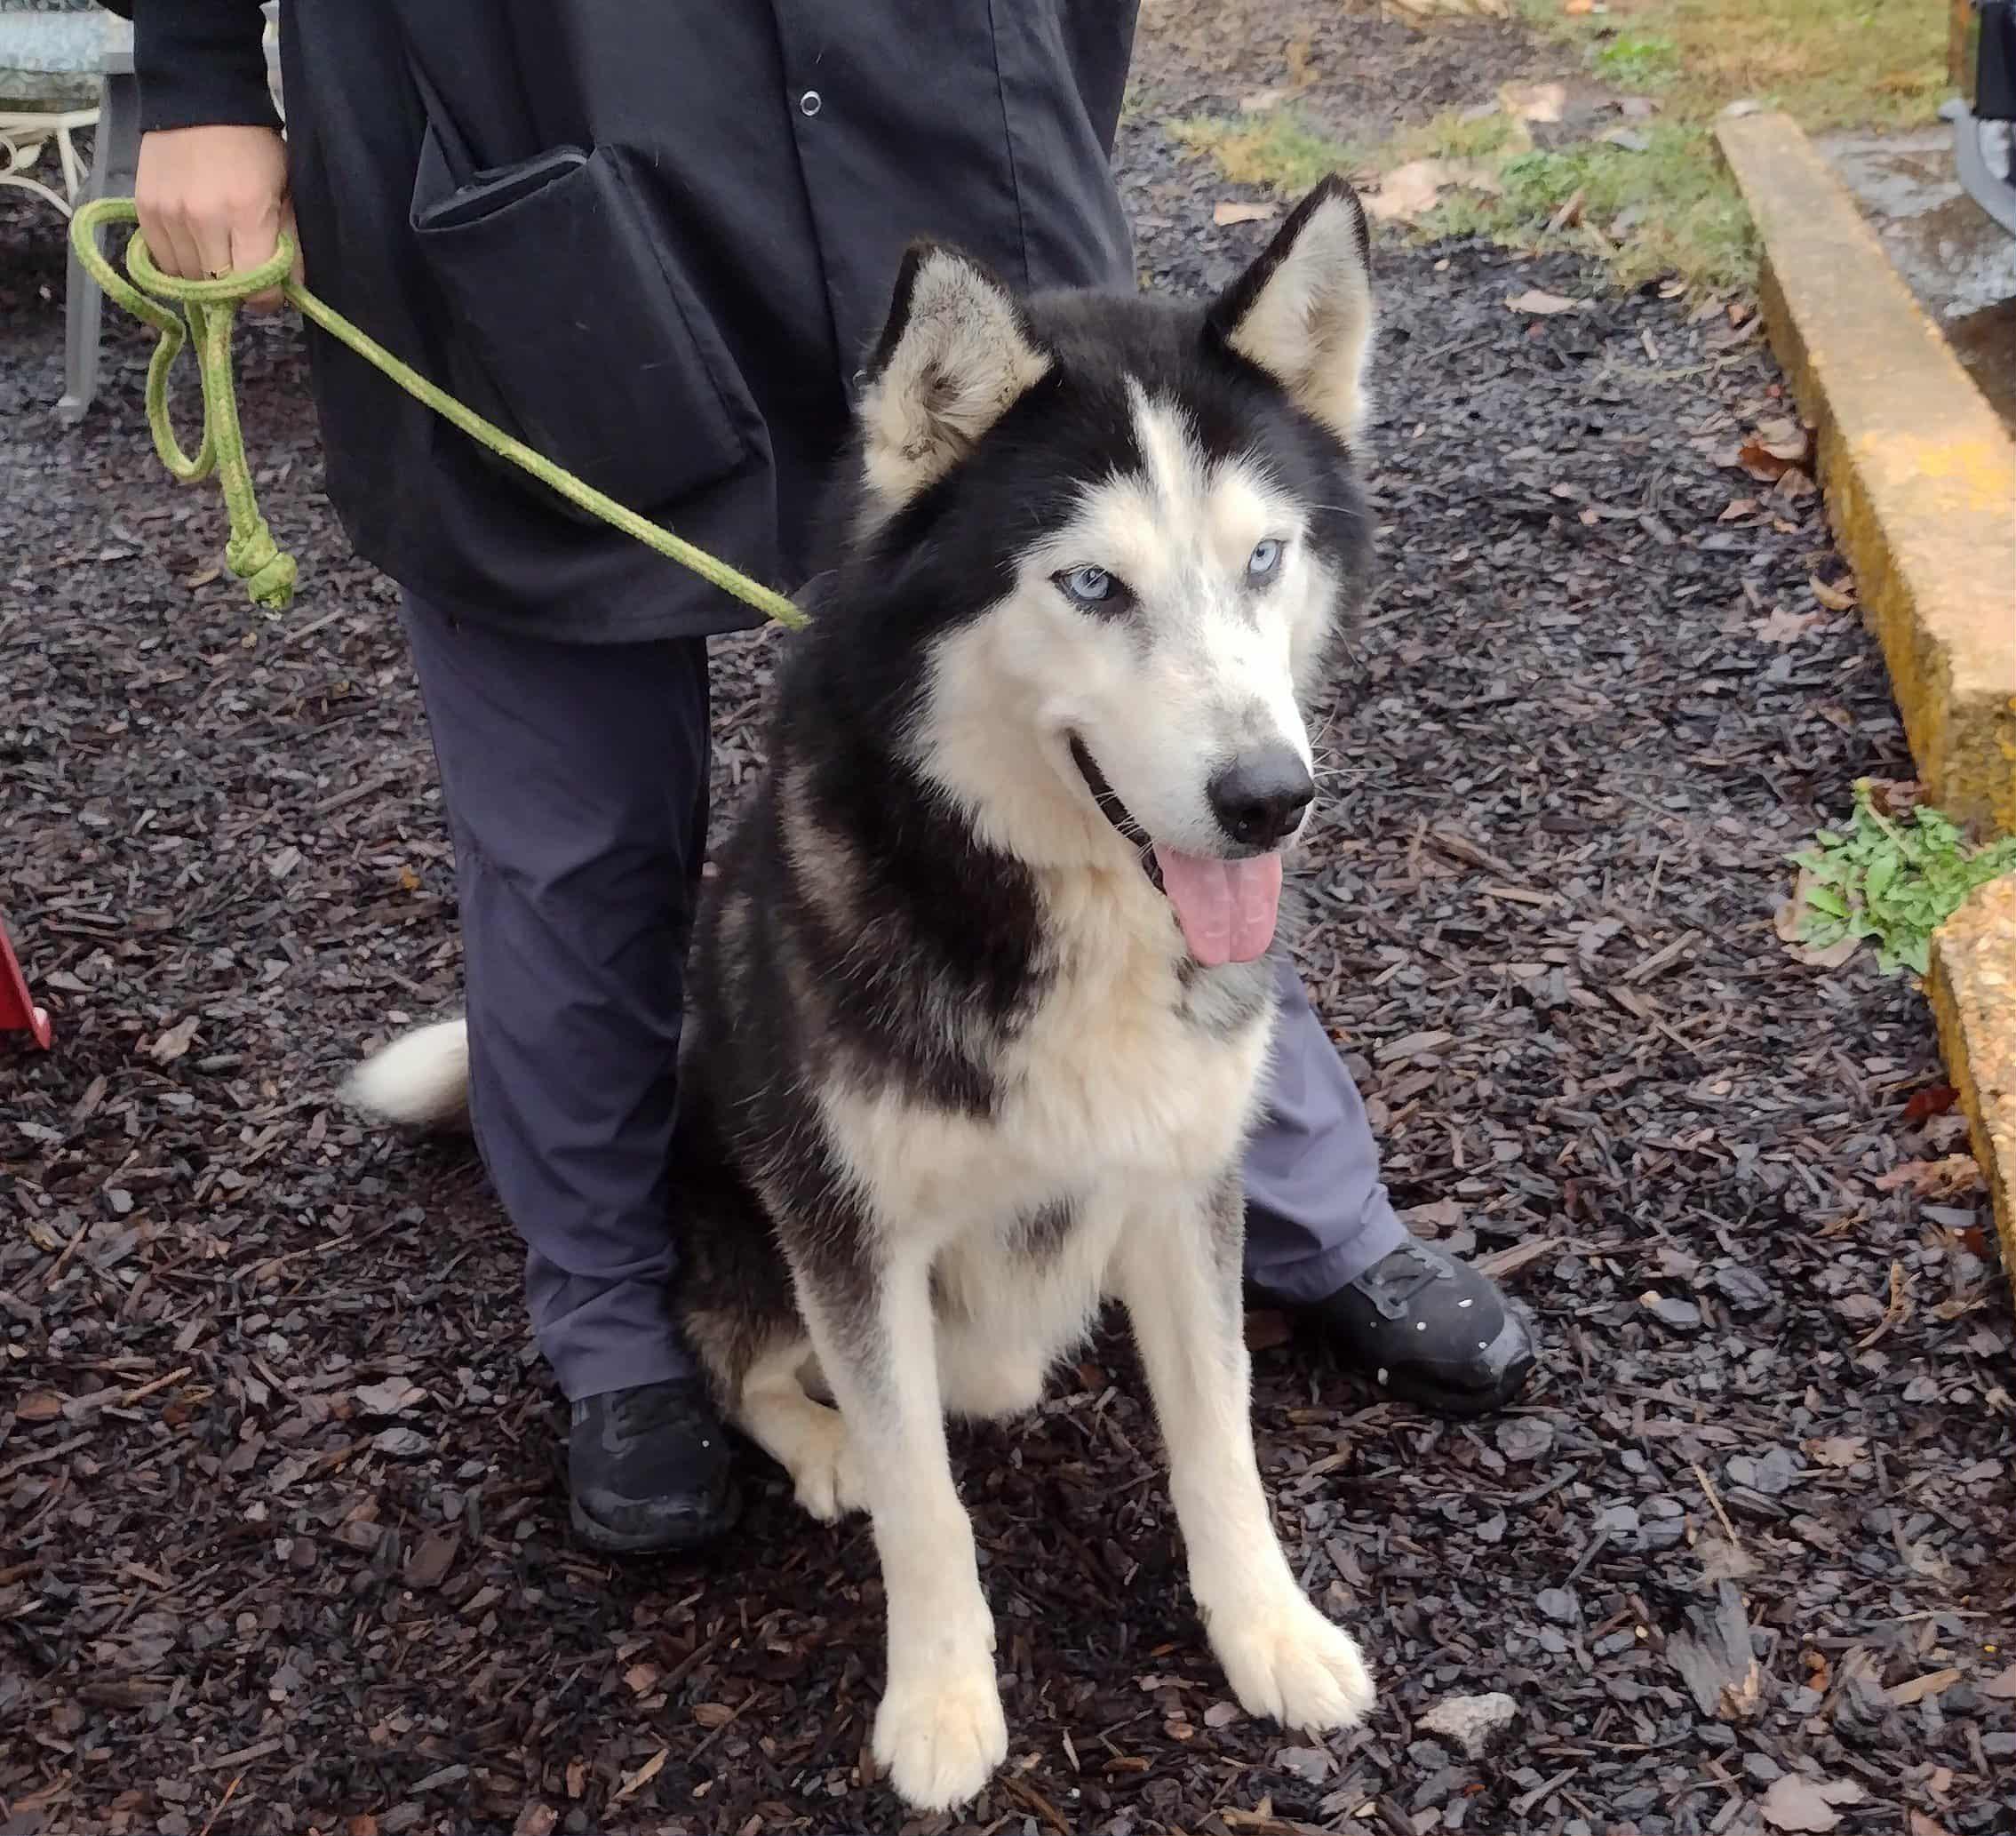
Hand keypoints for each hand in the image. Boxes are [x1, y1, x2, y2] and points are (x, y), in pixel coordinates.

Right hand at [135, 124, 299, 310]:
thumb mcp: (286, 190)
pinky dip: (180, 262)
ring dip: (205, 278)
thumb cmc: (254, 148)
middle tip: (244, 270)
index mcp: (246, 214)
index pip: (255, 288)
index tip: (270, 290)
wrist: (200, 98)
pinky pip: (162, 260)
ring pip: (188, 278)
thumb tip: (292, 289)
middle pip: (219, 288)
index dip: (266, 297)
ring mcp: (169, 214)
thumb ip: (290, 243)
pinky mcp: (145, 210)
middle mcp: (203, 219)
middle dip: (236, 289)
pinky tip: (194, 246)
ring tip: (218, 255)